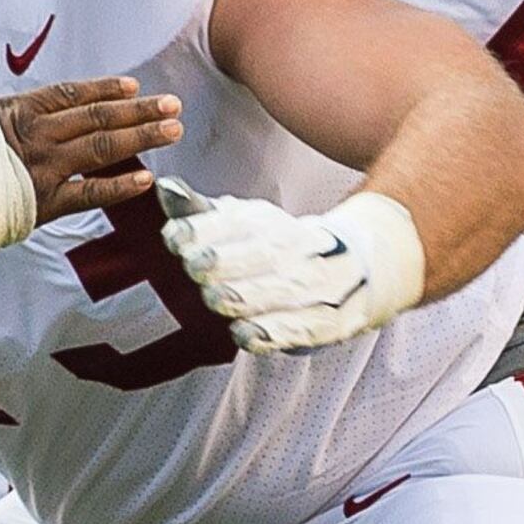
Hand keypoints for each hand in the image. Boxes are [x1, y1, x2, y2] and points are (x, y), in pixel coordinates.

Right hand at [0, 74, 183, 222]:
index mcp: (17, 112)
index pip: (70, 94)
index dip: (104, 88)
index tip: (133, 85)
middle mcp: (38, 135)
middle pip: (98, 117)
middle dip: (139, 109)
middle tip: (173, 104)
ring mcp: (45, 168)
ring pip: (104, 147)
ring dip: (142, 137)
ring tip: (173, 130)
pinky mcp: (44, 202)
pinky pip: (91, 193)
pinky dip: (119, 187)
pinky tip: (145, 180)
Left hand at [158, 182, 425, 352]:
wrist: (358, 266)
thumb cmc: (276, 248)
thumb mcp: (239, 226)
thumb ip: (200, 213)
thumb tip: (165, 188)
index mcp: (271, 223)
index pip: (239, 222)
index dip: (205, 228)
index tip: (173, 236)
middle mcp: (298, 249)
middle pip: (264, 253)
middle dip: (227, 260)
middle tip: (194, 266)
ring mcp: (317, 285)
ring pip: (284, 289)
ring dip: (248, 295)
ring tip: (215, 298)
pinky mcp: (329, 321)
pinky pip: (303, 327)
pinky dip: (274, 333)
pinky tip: (244, 336)